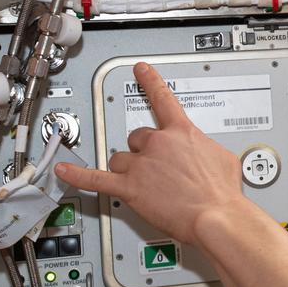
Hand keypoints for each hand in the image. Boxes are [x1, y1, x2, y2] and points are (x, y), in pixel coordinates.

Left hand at [54, 61, 249, 244]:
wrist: (217, 216)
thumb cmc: (222, 192)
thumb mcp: (223, 158)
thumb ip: (204, 149)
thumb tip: (202, 153)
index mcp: (182, 133)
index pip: (163, 99)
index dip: (150, 82)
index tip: (140, 70)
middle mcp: (158, 144)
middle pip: (137, 137)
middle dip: (143, 150)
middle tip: (156, 166)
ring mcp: (141, 165)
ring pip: (120, 158)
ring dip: (128, 167)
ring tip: (143, 182)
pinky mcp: (130, 188)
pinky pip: (96, 179)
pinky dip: (77, 175)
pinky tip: (65, 170)